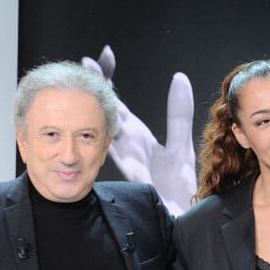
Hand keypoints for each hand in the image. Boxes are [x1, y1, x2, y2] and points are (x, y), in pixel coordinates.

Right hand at [81, 45, 196, 214]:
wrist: (183, 215)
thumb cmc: (177, 184)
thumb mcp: (180, 143)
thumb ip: (177, 113)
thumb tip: (178, 77)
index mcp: (138, 137)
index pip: (119, 105)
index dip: (109, 80)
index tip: (101, 55)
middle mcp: (131, 148)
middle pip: (111, 114)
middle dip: (100, 91)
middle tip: (86, 62)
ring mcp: (133, 163)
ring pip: (113, 135)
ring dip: (102, 115)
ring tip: (91, 91)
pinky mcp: (142, 179)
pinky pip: (128, 163)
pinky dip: (119, 150)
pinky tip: (112, 133)